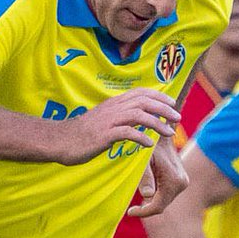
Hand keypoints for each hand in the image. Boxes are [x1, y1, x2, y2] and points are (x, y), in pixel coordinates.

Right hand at [61, 87, 180, 164]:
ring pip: (139, 115)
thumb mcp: (103, 119)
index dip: (158, 96)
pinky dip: (140, 137)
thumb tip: (135, 119)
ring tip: (169, 132)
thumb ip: (119, 116)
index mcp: (114, 103)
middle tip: (177, 118)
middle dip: (164, 109)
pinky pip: (126, 133)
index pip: (140, 93)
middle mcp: (113, 108)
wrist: (61, 140)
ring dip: (157, 123)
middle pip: (144, 102)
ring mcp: (108, 121)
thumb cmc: (82, 133)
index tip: (172, 103)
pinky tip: (148, 144)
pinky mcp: (104, 135)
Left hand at [128, 136, 187, 217]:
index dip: (143, 212)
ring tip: (136, 197)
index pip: (158, 206)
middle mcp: (182, 183)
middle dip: (146, 207)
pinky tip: (144, 190)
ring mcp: (183, 182)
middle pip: (162, 204)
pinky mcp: (181, 180)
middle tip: (131, 208)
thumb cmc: (148, 144)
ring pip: (164, 199)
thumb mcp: (143, 160)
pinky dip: (155, 194)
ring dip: (150, 201)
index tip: (129, 212)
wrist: (162, 130)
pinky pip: (166, 193)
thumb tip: (147, 195)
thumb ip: (145, 177)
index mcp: (174, 181)